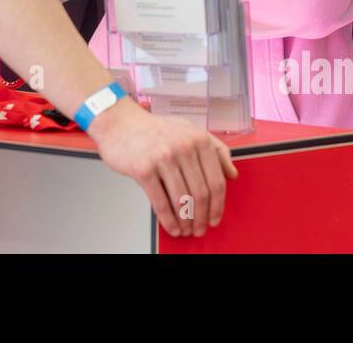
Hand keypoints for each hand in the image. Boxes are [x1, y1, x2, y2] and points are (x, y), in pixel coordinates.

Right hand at [86, 98, 237, 236]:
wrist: (120, 122)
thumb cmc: (154, 128)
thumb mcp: (189, 130)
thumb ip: (215, 148)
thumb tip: (232, 173)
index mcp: (199, 139)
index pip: (217, 180)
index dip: (218, 205)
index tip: (216, 217)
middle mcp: (184, 147)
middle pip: (201, 193)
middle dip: (203, 217)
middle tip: (201, 229)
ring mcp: (163, 157)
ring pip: (182, 200)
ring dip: (187, 221)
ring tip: (186, 230)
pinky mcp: (144, 168)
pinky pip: (160, 202)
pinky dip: (168, 220)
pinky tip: (172, 227)